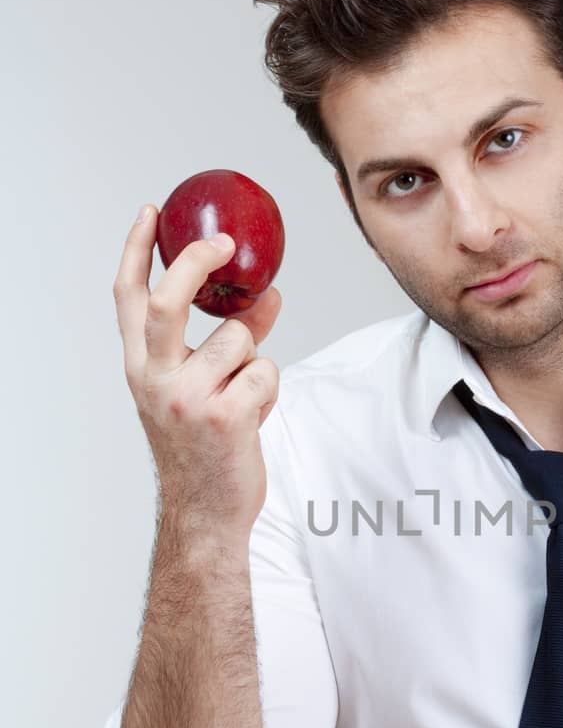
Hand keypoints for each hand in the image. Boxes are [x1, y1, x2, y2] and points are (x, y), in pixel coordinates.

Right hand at [113, 204, 282, 539]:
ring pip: (239, 339)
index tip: (151, 214)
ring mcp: (187, 398)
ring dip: (254, 363)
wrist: (206, 514)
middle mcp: (155, 379)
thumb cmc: (206, 449)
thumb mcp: (201, 389)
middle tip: (224, 243)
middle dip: (196, 261)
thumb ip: (229, 340)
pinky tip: (253, 419)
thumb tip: (268, 294)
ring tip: (243, 400)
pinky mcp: (224, 416)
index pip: (127, 298)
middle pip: (168, 299)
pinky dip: (269, 391)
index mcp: (141, 368)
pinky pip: (266, 372)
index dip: (136, 251)